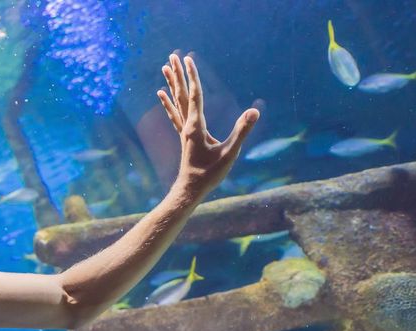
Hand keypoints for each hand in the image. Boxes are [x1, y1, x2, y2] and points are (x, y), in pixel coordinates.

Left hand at [156, 53, 259, 197]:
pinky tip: (161, 94)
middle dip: (178, 74)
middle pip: (182, 94)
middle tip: (172, 55)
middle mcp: (186, 125)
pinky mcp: (184, 136)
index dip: (193, 76)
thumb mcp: (230, 153)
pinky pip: (174, 113)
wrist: (190, 189)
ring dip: (172, 83)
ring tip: (164, 67)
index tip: (188, 59)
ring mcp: (183, 130)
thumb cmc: (210, 174)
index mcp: (196, 126)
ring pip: (176, 101)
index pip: (195, 95)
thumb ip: (242, 132)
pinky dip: (168, 101)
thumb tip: (254, 112)